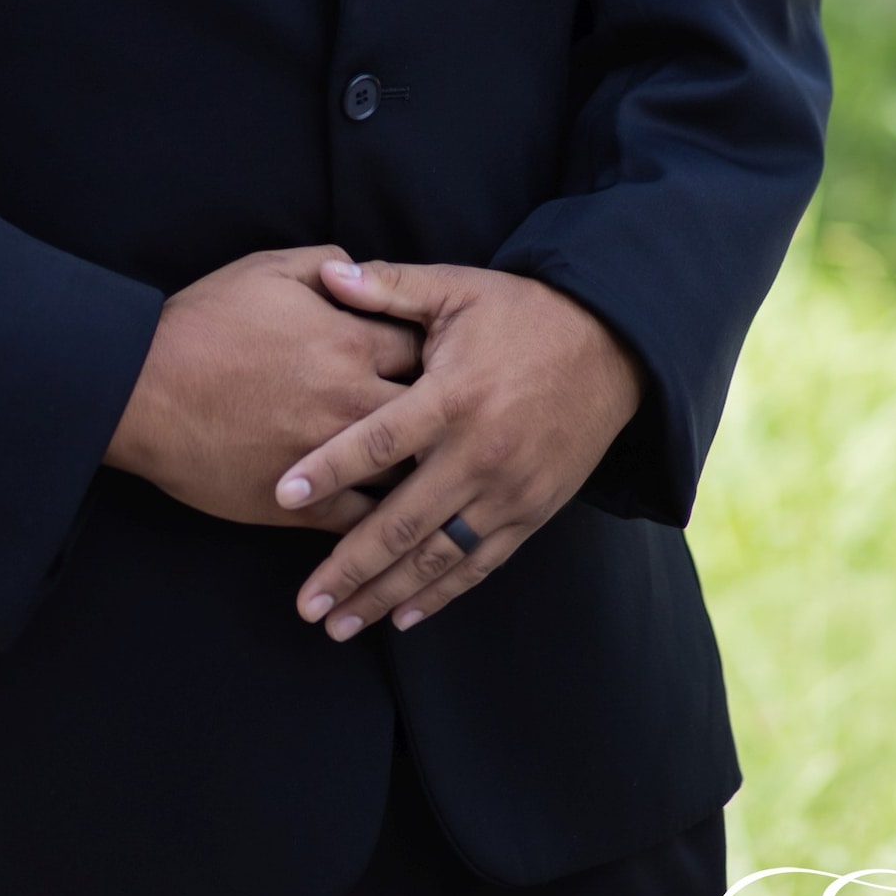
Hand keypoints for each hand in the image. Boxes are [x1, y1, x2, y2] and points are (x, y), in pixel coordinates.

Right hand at [104, 246, 420, 530]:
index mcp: (350, 340)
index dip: (440, 351)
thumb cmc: (203, 323)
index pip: (429, 347)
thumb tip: (364, 272)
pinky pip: (364, 521)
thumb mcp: (267, 270)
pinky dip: (384, 522)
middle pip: (434, 415)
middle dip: (445, 414)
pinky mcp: (303, 505)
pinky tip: (395, 520)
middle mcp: (352, 400)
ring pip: (409, 474)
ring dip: (424, 470)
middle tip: (455, 417)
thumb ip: (330, 264)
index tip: (445, 358)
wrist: (142, 391)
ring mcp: (331, 459)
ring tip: (438, 470)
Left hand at [272, 256, 641, 638]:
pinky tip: (401, 617)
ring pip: (437, 557)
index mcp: (454, 395)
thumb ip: (391, 286)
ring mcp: (509, 490)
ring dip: (385, 595)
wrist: (612, 346)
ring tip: (338, 624)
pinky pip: (479, 564)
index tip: (283, 494)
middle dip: (349, 566)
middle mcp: (480, 452)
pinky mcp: (532, 512)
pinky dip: (440, 595)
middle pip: (402, 520)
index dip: (330, 468)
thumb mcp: (457, 288)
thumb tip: (329, 271)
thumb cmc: (522, 313)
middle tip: (304, 603)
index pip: (381, 440)